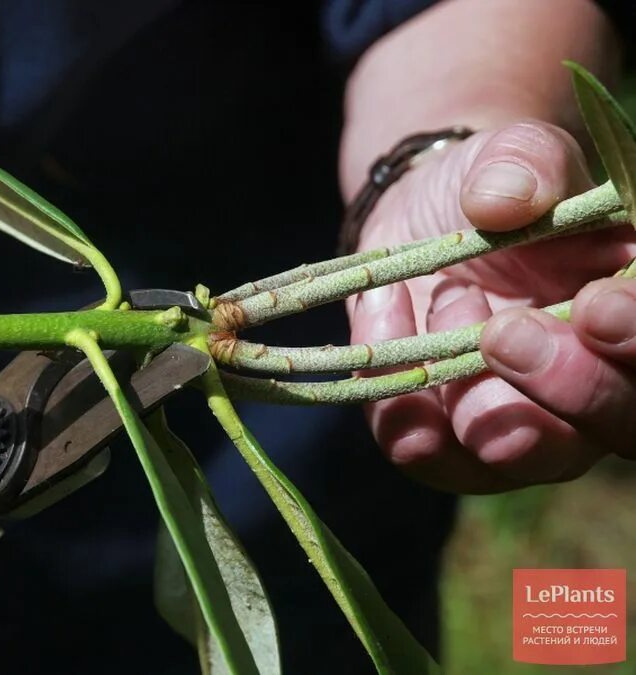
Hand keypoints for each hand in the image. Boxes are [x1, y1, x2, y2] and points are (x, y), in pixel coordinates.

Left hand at [349, 120, 635, 492]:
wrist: (422, 215)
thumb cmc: (491, 188)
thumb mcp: (511, 155)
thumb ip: (525, 163)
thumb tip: (505, 198)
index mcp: (632, 315)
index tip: (594, 306)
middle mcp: (595, 381)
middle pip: (617, 429)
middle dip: (567, 389)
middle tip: (504, 332)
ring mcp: (520, 417)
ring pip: (523, 458)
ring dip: (476, 401)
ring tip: (446, 299)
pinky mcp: (443, 429)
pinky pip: (426, 450)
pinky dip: (399, 401)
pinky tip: (388, 316)